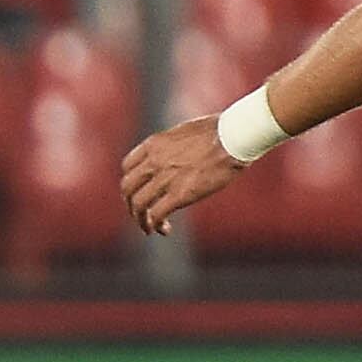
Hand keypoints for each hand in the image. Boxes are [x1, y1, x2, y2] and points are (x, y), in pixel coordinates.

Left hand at [118, 116, 245, 235]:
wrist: (234, 136)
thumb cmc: (218, 131)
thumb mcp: (184, 132)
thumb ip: (173, 146)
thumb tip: (177, 157)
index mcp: (154, 144)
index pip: (127, 166)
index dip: (131, 183)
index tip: (140, 192)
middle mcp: (153, 161)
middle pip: (128, 188)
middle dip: (132, 204)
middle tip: (141, 215)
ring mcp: (165, 178)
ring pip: (139, 205)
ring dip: (141, 220)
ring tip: (149, 228)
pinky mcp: (180, 194)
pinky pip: (156, 215)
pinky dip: (155, 226)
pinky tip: (164, 229)